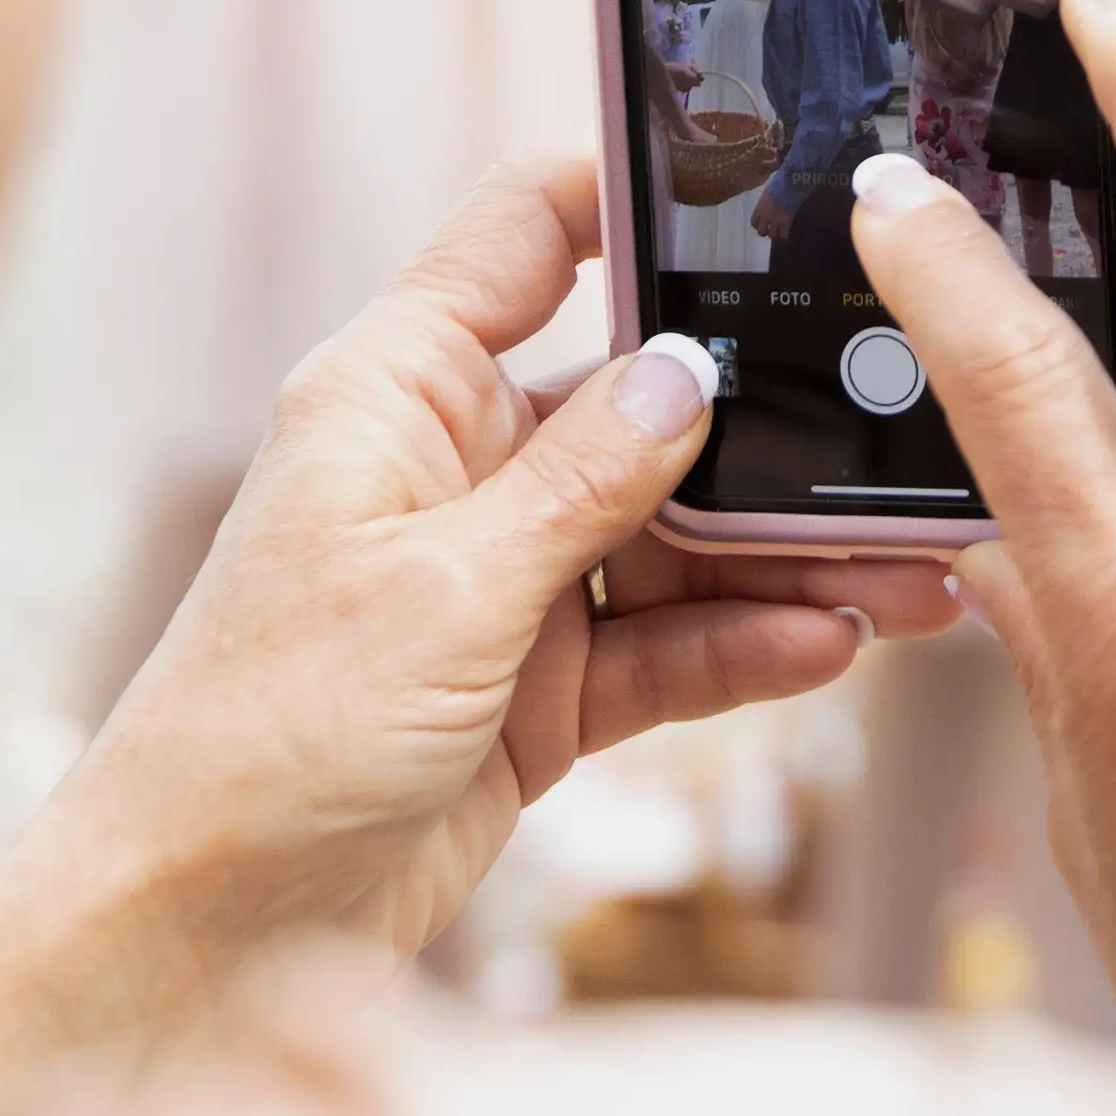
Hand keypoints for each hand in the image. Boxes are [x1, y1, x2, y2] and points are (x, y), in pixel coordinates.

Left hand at [0, 159, 948, 1115]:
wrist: (205, 928)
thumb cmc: (265, 731)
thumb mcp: (443, 589)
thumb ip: (583, 483)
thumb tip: (688, 370)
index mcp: (399, 390)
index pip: (528, 237)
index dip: (634, 196)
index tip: (763, 187)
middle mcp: (457, 467)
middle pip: (640, 407)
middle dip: (767, 429)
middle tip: (894, 445)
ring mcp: (503, 582)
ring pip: (675, 539)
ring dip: (783, 558)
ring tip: (911, 577)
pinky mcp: (538, 691)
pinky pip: (665, 645)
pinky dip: (743, 646)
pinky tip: (832, 645)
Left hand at [748, 179, 787, 240]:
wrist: (788, 185)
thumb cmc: (778, 183)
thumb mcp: (768, 189)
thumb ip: (766, 197)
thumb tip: (768, 196)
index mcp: (759, 207)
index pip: (753, 221)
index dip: (757, 224)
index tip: (760, 224)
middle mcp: (765, 216)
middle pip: (761, 231)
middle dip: (764, 232)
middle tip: (769, 230)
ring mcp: (775, 220)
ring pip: (772, 234)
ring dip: (774, 233)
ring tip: (778, 232)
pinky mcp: (786, 222)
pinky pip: (784, 234)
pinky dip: (784, 235)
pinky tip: (786, 234)